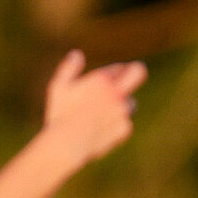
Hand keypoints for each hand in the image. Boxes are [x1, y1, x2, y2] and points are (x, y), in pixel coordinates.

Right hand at [41, 50, 145, 166]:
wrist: (69, 143)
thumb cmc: (60, 113)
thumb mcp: (59, 87)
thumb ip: (69, 68)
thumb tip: (77, 54)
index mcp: (101, 80)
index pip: (119, 68)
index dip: (118, 70)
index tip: (117, 72)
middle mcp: (116, 94)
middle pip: (138, 73)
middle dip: (136, 70)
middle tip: (135, 70)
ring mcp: (123, 111)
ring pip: (130, 103)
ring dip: (122, 104)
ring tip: (102, 113)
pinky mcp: (126, 128)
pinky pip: (125, 122)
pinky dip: (116, 123)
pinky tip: (101, 128)